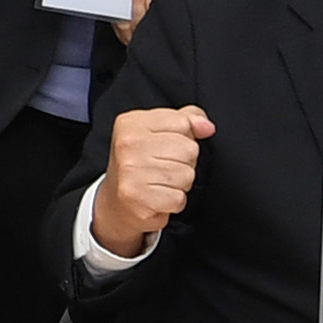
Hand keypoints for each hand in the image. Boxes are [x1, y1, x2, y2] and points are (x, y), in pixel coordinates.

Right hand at [88, 103, 214, 258]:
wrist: (115, 203)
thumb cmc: (141, 165)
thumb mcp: (159, 132)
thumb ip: (186, 120)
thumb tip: (207, 127)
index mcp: (132, 123)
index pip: (184, 123)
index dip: (183, 138)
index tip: (165, 147)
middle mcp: (128, 144)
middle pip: (189, 149)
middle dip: (184, 162)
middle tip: (162, 168)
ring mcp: (130, 171)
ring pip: (187, 175)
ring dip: (180, 184)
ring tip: (161, 183)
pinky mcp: (137, 198)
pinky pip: (178, 198)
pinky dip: (173, 202)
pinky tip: (158, 198)